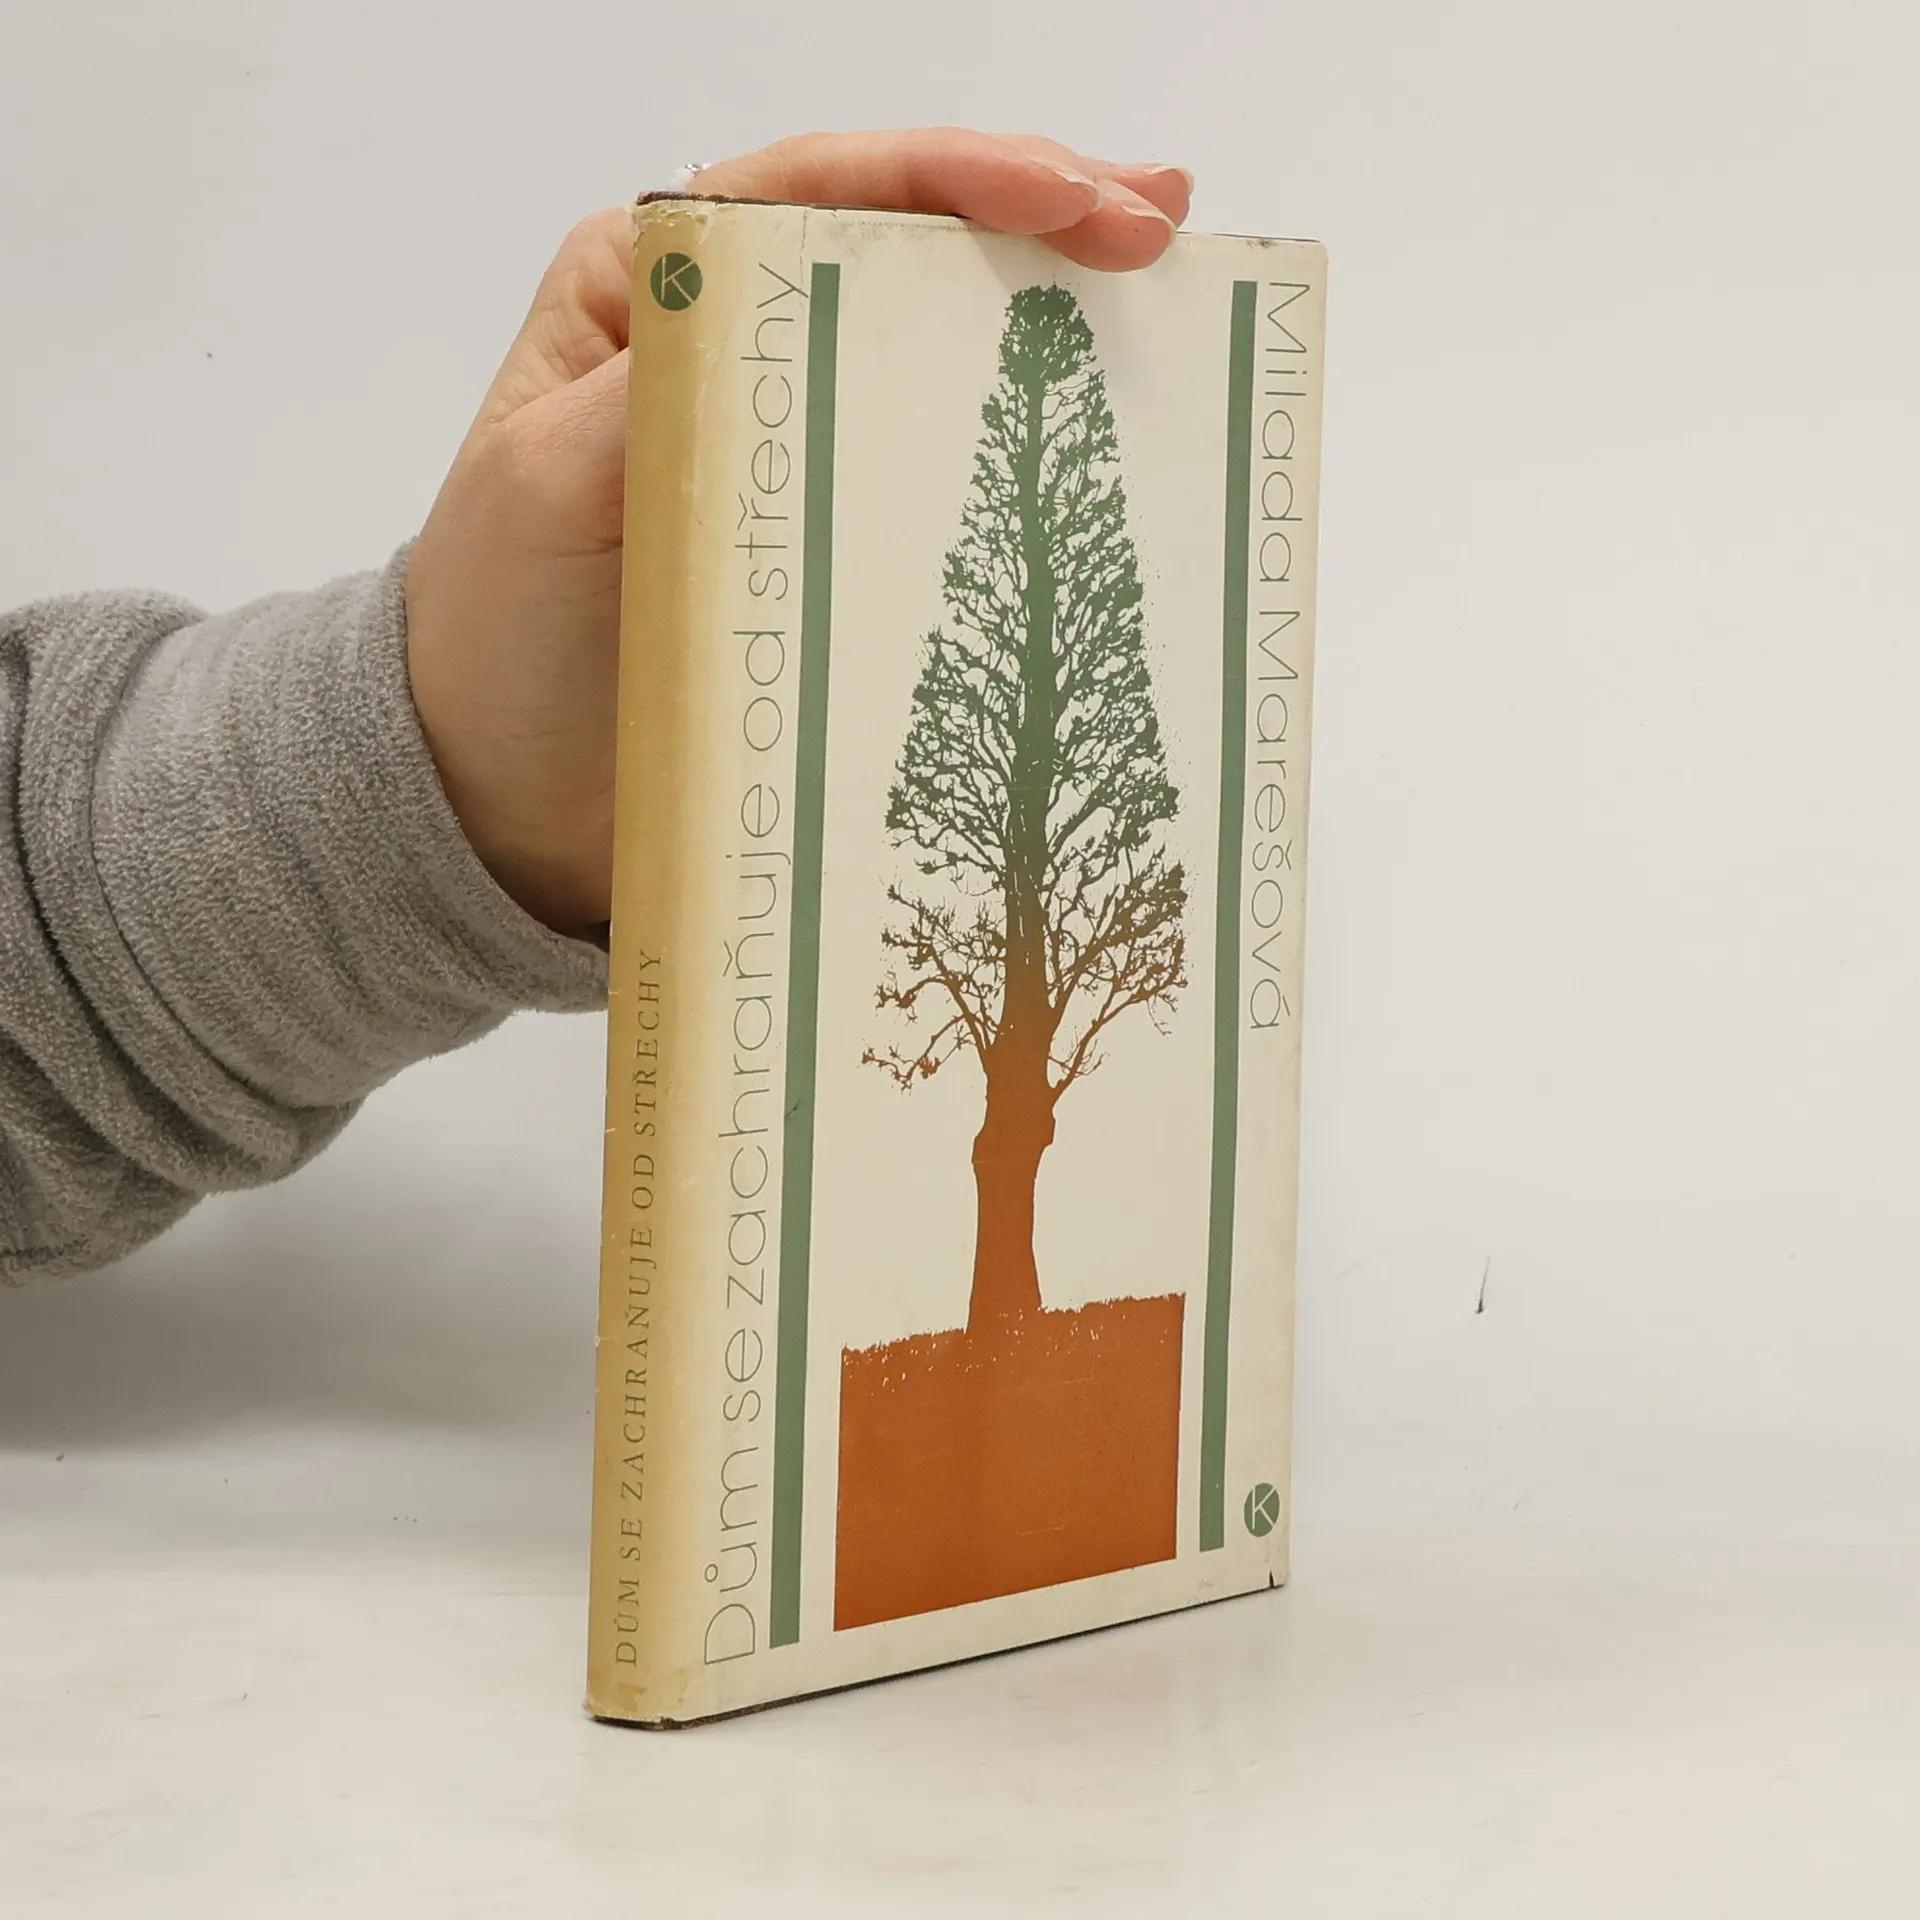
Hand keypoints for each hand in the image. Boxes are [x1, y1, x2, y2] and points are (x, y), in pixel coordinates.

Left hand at [405, 129, 1193, 934]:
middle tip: (1162, 218)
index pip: (824, 189)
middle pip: (904, 243)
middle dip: (1040, 213)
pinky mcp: (836, 544)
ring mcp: (799, 445)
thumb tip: (768, 331)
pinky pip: (941, 477)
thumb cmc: (498, 630)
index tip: (1080, 202)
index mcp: (658, 289)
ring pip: (937, 344)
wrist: (501, 794)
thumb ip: (654, 393)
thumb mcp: (549, 488)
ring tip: (1167, 288)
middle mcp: (739, 343)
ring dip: (1051, 313)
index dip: (962, 176)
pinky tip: (1106, 433)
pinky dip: (1024, 454)